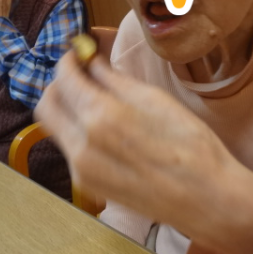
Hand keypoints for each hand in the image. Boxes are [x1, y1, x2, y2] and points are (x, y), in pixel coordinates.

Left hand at [35, 53, 252, 253]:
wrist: (205, 199)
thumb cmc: (190, 145)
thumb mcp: (154, 99)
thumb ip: (114, 79)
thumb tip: (91, 62)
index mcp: (99, 116)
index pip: (64, 78)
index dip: (68, 61)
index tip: (78, 54)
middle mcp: (81, 144)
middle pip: (47, 104)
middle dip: (58, 84)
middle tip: (79, 75)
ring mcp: (80, 168)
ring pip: (54, 127)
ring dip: (65, 107)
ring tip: (92, 100)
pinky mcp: (86, 184)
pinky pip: (68, 148)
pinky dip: (76, 130)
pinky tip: (102, 128)